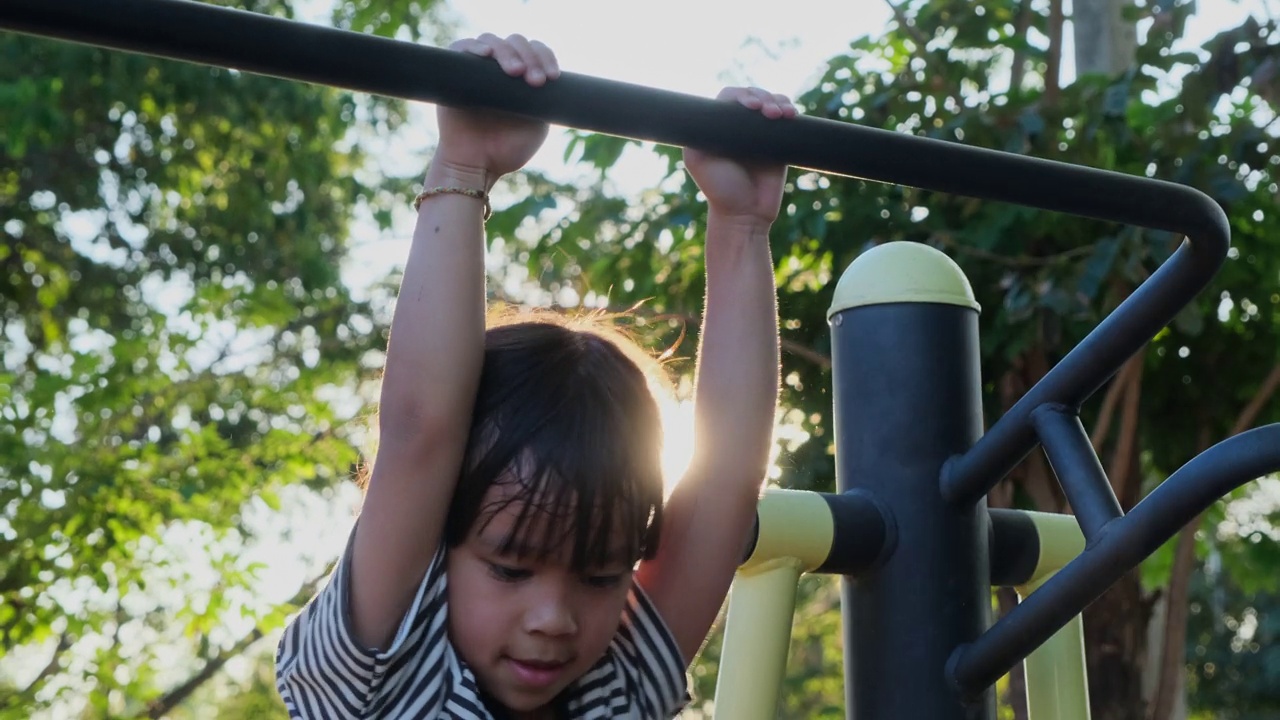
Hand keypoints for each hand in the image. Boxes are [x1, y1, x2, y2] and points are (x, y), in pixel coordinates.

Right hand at [433, 34, 559, 187]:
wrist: (477, 166)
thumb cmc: (506, 150)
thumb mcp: (536, 126)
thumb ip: (544, 102)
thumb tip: (550, 76)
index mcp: (521, 78)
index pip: (535, 53)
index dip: (545, 57)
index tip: (552, 77)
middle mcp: (499, 69)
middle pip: (516, 42)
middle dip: (530, 57)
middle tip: (534, 81)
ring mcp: (476, 68)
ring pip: (492, 41)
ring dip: (507, 52)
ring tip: (515, 72)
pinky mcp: (453, 72)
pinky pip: (460, 47)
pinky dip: (474, 46)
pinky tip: (486, 54)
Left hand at [683, 87, 796, 223]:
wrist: (746, 213)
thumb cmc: (719, 190)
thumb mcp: (697, 160)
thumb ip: (697, 134)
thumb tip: (710, 109)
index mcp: (720, 127)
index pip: (730, 98)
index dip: (741, 96)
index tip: (750, 106)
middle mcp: (739, 126)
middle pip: (752, 96)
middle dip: (762, 97)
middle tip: (768, 112)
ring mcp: (760, 132)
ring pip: (771, 102)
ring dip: (777, 101)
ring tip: (781, 115)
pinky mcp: (779, 141)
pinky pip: (786, 117)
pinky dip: (789, 109)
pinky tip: (791, 114)